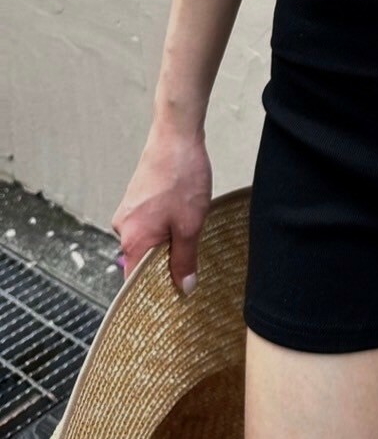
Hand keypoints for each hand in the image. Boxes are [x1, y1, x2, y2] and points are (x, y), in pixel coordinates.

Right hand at [110, 127, 212, 295]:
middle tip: (192, 270)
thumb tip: (183, 287)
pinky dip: (166, 226)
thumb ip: (185, 259)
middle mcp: (123, 228)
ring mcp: (128, 212)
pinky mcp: (136, 200)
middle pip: (142, 261)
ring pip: (149, 240)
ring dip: (169, 242)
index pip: (134, 281)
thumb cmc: (181, 177)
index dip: (153, 293)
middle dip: (166, 266)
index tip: (172, 302)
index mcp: (133, 240)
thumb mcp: (190, 224)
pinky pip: (150, 224)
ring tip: (191, 234)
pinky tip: (184, 217)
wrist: (175, 136)